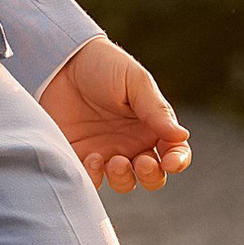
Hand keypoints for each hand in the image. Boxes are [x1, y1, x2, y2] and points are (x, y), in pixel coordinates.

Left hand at [37, 35, 190, 193]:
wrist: (61, 62)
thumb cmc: (103, 65)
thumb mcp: (135, 82)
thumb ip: (157, 110)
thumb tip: (182, 136)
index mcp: (151, 125)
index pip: (174, 152)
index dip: (177, 161)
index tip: (170, 162)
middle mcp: (132, 143)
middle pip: (152, 176)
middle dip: (151, 176)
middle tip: (141, 162)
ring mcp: (106, 152)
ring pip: (124, 182)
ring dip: (123, 178)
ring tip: (114, 160)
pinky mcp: (79, 157)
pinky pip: (91, 180)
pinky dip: (94, 178)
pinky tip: (91, 159)